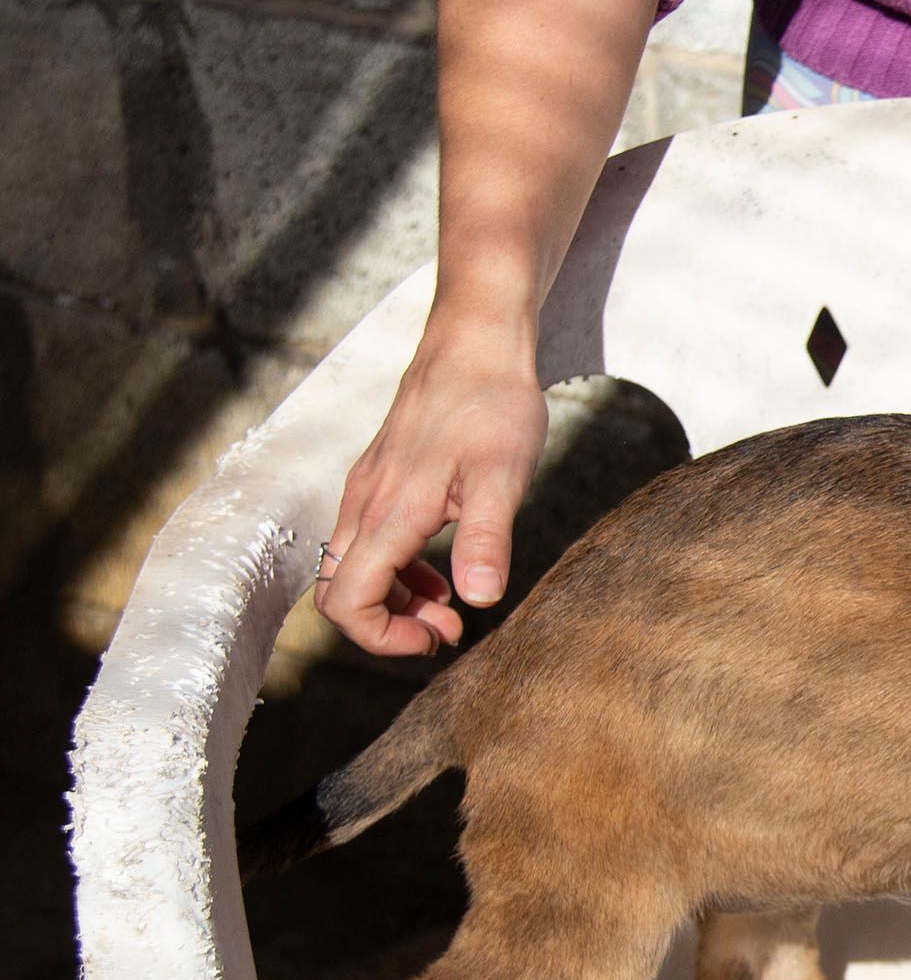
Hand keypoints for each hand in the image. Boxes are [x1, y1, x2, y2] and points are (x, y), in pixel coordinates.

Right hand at [316, 327, 547, 655]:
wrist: (476, 342)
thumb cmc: (493, 404)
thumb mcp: (502, 477)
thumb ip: (486, 539)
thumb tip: (479, 598)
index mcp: (390, 511)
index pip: (347, 601)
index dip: (382, 637)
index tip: (436, 637)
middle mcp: (365, 503)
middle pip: (340, 592)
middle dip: (387, 625)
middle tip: (448, 628)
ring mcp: (368, 490)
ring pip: (353, 569)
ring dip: (395, 601)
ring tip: (450, 609)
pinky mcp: (382, 479)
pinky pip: (369, 542)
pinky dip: (398, 571)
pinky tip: (443, 574)